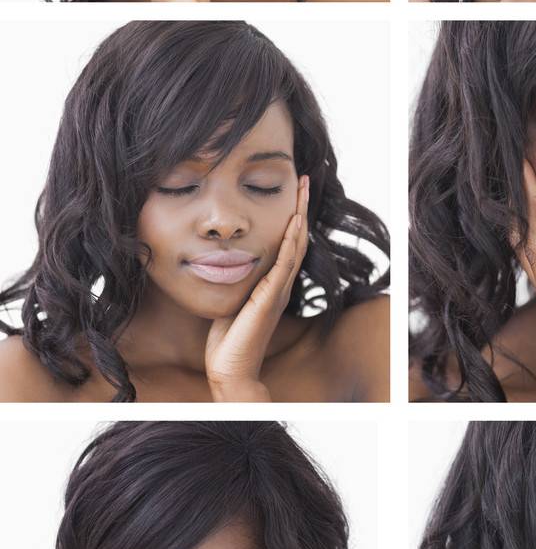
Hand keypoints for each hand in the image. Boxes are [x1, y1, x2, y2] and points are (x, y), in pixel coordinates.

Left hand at [204, 176, 309, 401]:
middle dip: (300, 208)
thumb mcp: (228, 299)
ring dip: (300, 215)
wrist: (232, 366)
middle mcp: (279, 283)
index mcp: (271, 282)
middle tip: (305, 181)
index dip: (290, 217)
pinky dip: (292, 240)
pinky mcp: (271, 296)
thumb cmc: (226, 339)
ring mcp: (278, 289)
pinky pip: (285, 262)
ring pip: (296, 244)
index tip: (291, 193)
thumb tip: (217, 260)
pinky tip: (294, 221)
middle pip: (297, 238)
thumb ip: (229, 280)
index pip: (286, 243)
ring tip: (304, 190)